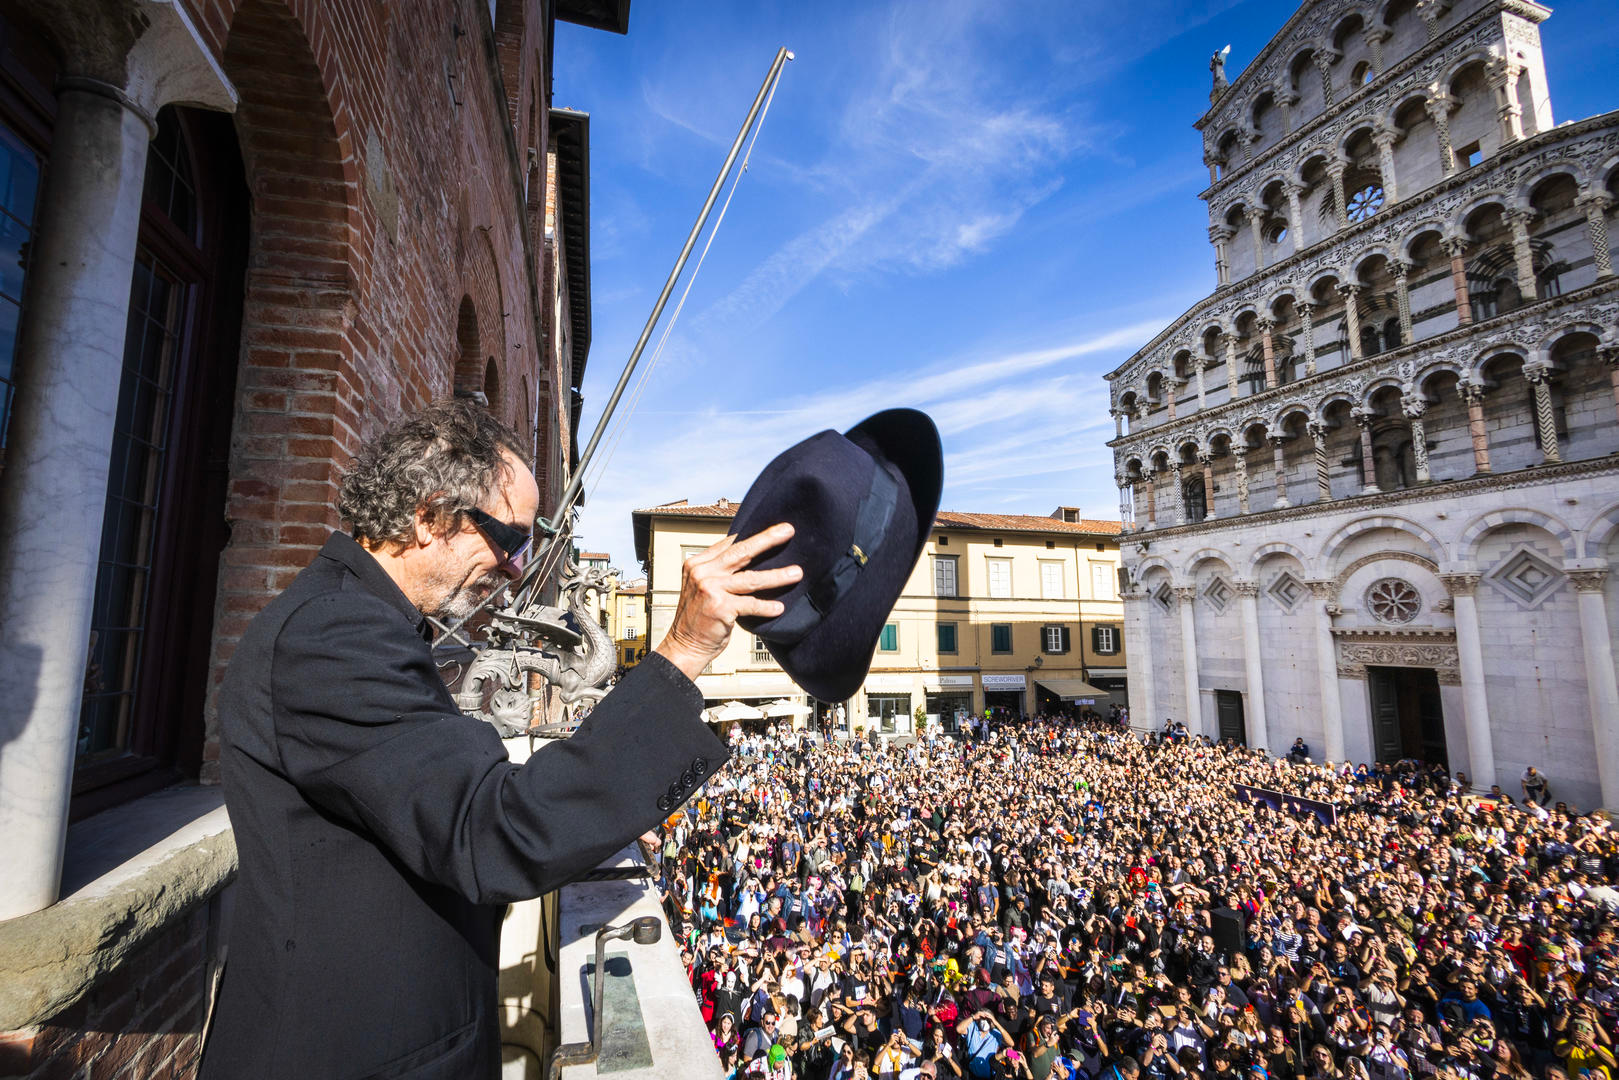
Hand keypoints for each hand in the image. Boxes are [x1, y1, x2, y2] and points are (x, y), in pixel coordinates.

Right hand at [655, 524, 799, 679]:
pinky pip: (750, 604)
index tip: (773, 529)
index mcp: (697, 563)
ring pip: (751, 579)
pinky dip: (766, 607)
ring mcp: (710, 589)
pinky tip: (779, 608)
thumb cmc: (698, 619)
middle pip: (741, 552)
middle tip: (787, 531)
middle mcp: (702, 573)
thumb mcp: (702, 587)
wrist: (684, 646)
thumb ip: (720, 572)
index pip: (729, 543)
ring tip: (796, 573)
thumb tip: (750, 556)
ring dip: (777, 576)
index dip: (752, 534)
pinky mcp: (720, 608)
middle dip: (767, 540)